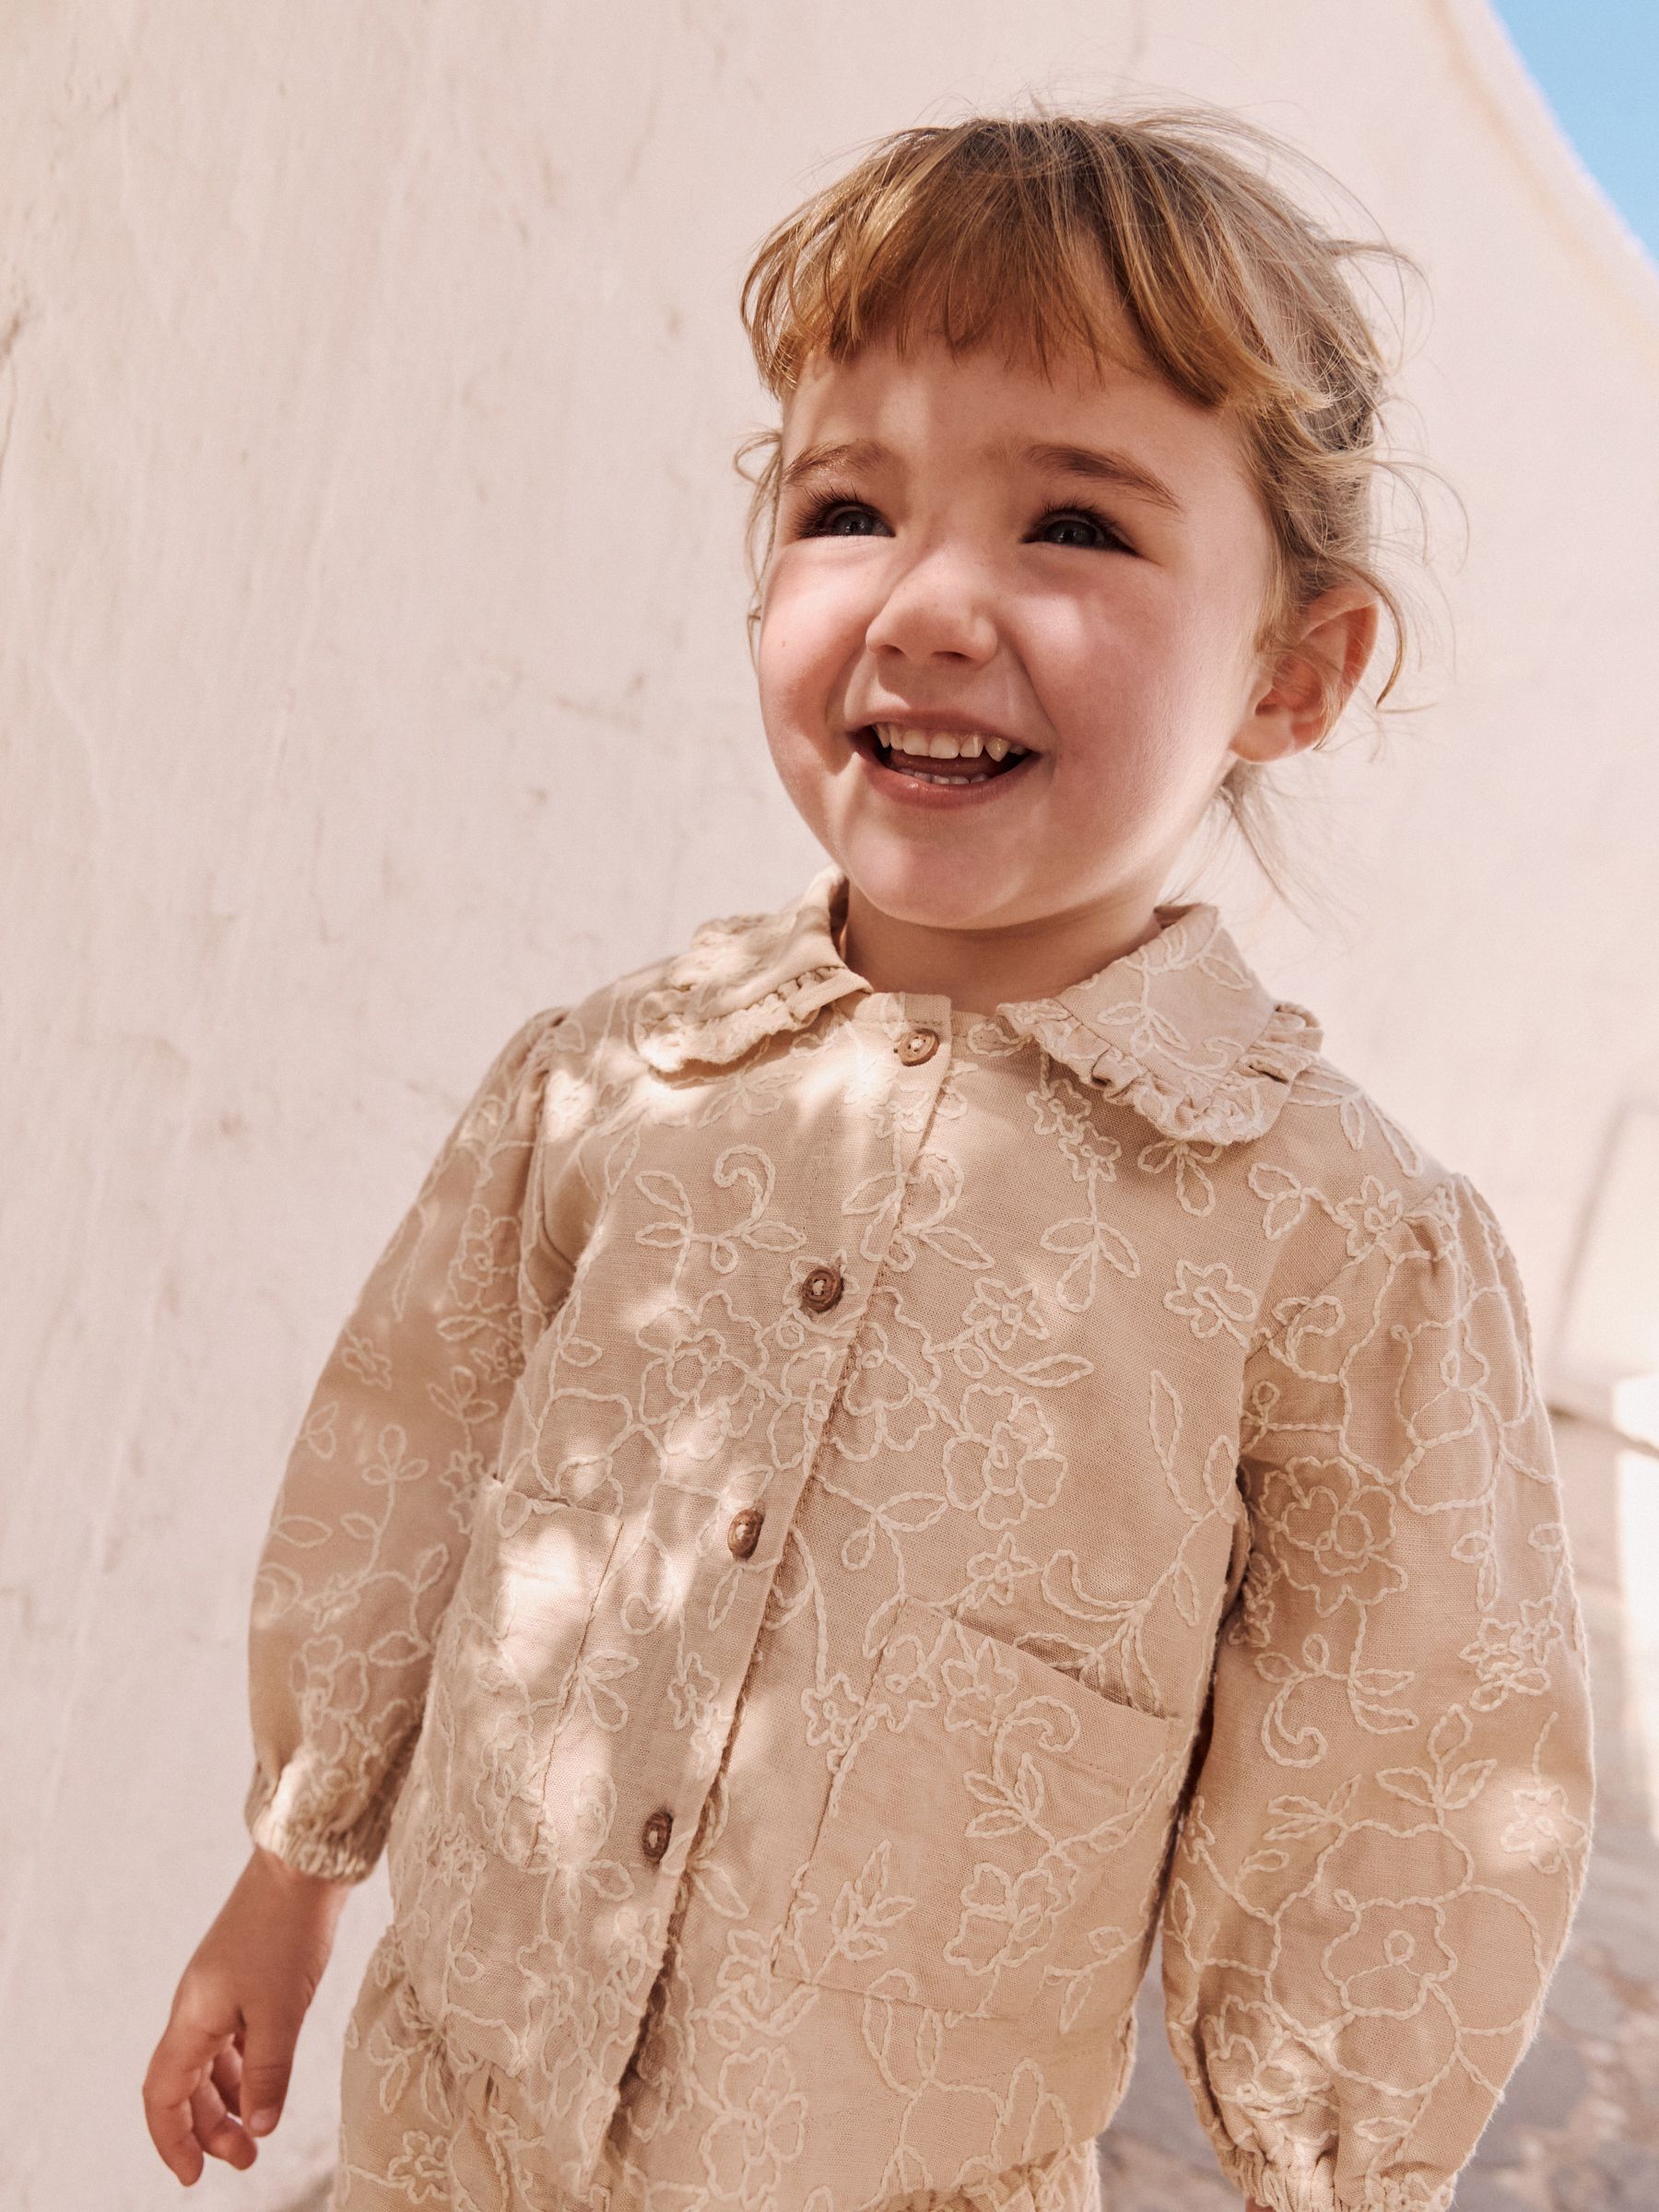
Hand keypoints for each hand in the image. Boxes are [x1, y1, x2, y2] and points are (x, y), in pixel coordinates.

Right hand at [142, 1844, 352, 2184]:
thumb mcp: (282, 2011)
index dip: (173, 2141)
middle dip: (210, 2129)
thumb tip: (261, 2127)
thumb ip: (268, 2072)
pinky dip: (245, 2067)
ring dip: (230, 2100)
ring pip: (211, 2063)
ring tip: (261, 2129)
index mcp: (192, 2018)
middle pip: (186, 2086)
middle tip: (249, 2158)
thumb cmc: (287, 1932)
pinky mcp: (245, 1977)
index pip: (162, 2096)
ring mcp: (219, 1990)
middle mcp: (196, 2007)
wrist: (303, 1865)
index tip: (193, 2180)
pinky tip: (268, 2081)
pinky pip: (232, 2038)